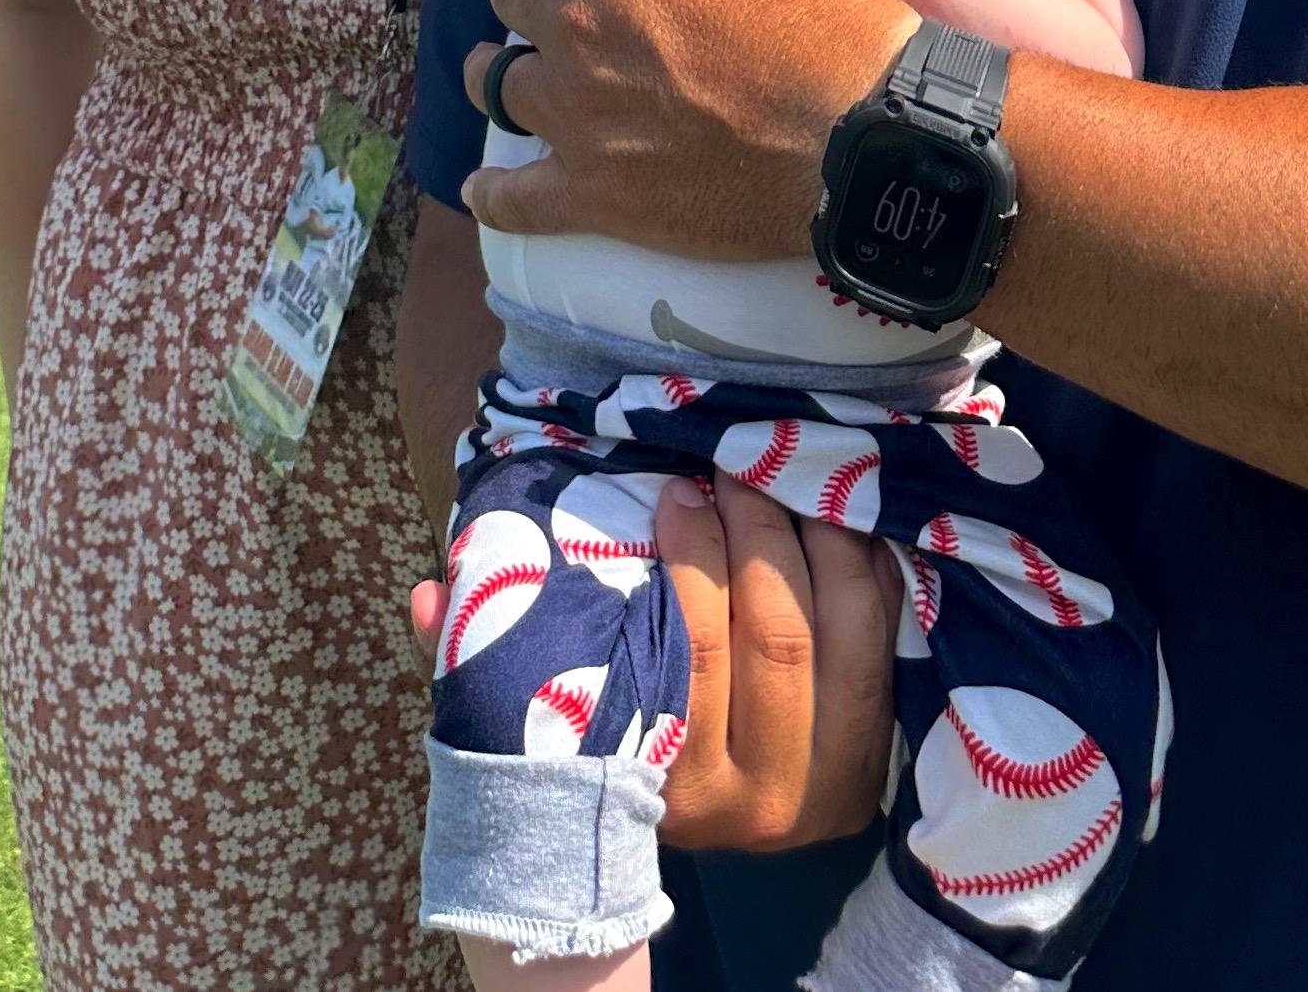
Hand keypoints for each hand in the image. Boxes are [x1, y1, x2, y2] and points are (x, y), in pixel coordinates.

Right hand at [405, 479, 899, 850]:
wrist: (706, 836)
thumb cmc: (605, 755)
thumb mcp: (543, 724)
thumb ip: (475, 664)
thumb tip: (424, 594)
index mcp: (676, 787)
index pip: (695, 659)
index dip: (693, 560)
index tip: (677, 491)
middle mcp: (758, 800)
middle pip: (776, 638)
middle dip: (756, 532)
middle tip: (731, 470)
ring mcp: (826, 787)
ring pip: (840, 639)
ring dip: (819, 541)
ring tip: (784, 481)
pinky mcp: (872, 765)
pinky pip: (883, 652)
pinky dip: (870, 576)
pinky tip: (845, 520)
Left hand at [462, 0, 915, 260]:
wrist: (860, 126)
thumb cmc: (828, 1)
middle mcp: (575, 22)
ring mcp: (576, 112)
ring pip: (495, 81)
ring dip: (492, 68)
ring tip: (495, 67)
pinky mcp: (593, 192)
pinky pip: (516, 199)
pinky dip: (494, 195)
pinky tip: (483, 189)